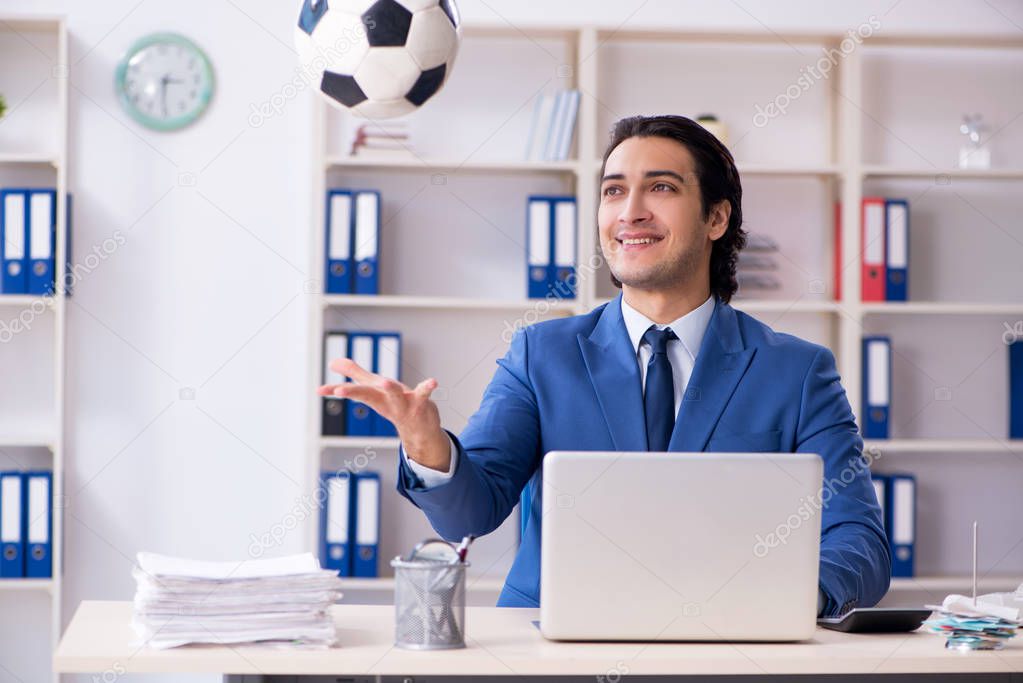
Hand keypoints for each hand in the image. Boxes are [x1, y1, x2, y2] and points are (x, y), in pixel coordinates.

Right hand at [317, 358, 450, 470]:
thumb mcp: (374, 388)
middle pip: (368, 394)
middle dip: (354, 392)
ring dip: (388, 389)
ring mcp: (403, 403)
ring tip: (383, 381)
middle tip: (339, 390)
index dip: (336, 390)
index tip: (319, 390)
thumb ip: (355, 373)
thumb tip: (333, 362)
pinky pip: (424, 393)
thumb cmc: (395, 404)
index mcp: (374, 396)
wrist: (420, 430)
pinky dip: (427, 387)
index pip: (353, 392)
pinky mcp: (421, 402)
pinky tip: (433, 381)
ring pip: (394, 395)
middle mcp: (386, 401)